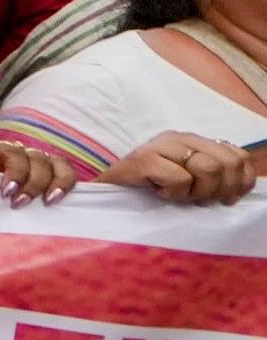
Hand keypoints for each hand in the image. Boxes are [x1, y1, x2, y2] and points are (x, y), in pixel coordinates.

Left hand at [0, 137, 78, 204]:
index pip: (10, 153)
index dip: (13, 171)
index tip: (6, 193)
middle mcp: (19, 150)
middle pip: (36, 158)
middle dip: (32, 182)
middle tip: (19, 204)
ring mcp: (37, 159)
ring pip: (55, 163)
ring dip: (56, 183)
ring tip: (49, 202)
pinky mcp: (50, 171)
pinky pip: (66, 172)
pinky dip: (68, 184)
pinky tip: (63, 199)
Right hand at [99, 130, 257, 204]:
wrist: (99, 198)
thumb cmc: (145, 194)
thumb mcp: (188, 184)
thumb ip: (214, 178)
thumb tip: (241, 186)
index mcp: (194, 142)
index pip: (238, 156)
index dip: (240, 183)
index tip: (223, 200)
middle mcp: (179, 138)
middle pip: (227, 164)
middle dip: (218, 191)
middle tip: (195, 201)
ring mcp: (159, 146)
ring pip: (208, 169)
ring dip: (195, 193)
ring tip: (175, 197)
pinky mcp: (141, 159)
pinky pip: (180, 178)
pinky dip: (174, 193)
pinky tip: (158, 193)